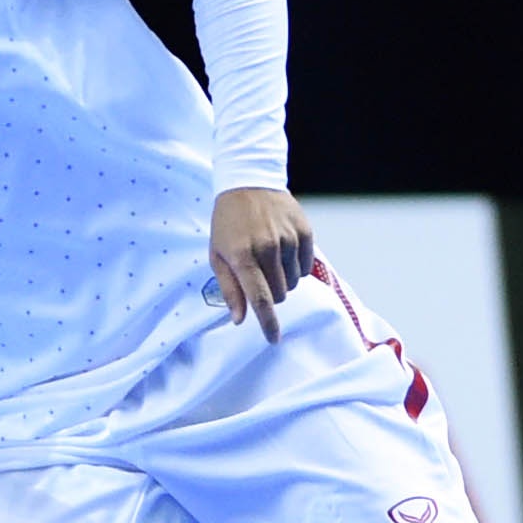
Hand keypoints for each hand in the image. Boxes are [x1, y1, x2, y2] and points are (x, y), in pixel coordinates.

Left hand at [210, 186, 314, 342]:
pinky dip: (296, 267)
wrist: (248, 183)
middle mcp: (267, 248)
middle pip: (279, 294)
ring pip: (294, 283)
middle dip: (270, 294)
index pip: (260, 298)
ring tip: (269, 258)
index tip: (274, 339)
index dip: (268, 323)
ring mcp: (288, 239)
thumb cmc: (227, 223)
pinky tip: (283, 251)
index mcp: (242, 256)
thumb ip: (229, 288)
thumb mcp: (217, 254)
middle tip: (258, 275)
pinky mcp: (304, 232)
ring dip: (282, 279)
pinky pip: (306, 267)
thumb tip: (240, 319)